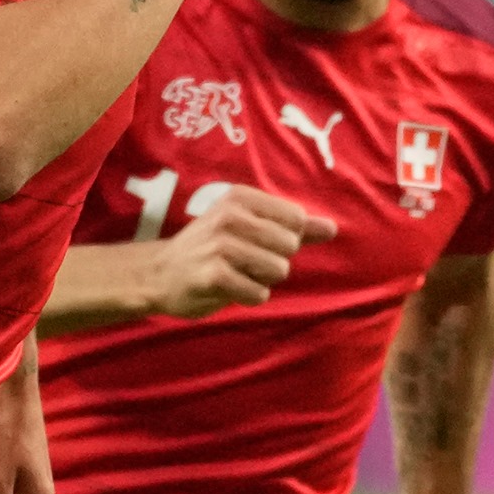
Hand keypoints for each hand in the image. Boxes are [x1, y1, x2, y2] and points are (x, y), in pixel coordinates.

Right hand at [146, 185, 336, 318]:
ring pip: (278, 269)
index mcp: (240, 197)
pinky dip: (250, 296)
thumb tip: (333, 227)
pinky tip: (229, 289)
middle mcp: (229, 215)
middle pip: (290, 246)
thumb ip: (294, 228)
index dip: (283, 239)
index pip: (296, 219)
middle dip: (273, 260)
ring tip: (235, 273)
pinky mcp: (214, 275)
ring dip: (261, 279)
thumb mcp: (250, 229)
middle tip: (242, 260)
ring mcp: (220, 245)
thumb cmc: (212, 249)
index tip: (254, 241)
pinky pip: (259, 293)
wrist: (160, 273)